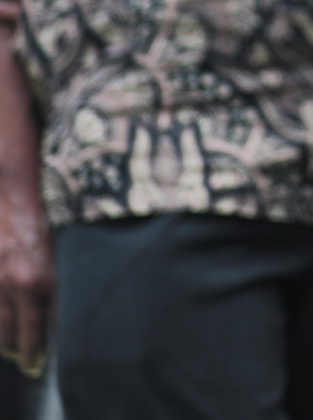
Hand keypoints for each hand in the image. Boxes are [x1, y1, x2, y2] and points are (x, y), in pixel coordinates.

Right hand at [0, 173, 46, 376]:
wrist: (9, 197)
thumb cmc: (40, 221)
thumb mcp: (61, 249)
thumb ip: (60, 279)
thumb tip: (60, 308)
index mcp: (46, 277)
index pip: (51, 321)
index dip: (50, 341)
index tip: (48, 356)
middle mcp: (20, 284)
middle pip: (21, 331)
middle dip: (25, 349)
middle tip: (29, 361)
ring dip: (5, 340)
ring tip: (11, 348)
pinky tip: (0, 330)